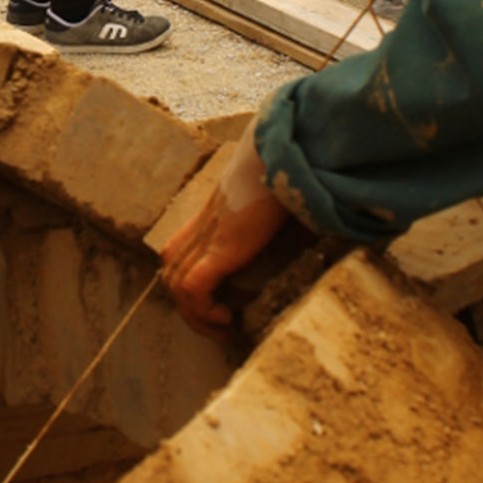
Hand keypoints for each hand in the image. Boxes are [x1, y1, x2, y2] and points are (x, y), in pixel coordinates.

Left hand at [161, 133, 289, 336]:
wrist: (279, 154)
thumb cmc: (283, 170)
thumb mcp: (273, 193)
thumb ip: (276, 206)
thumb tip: (310, 217)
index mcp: (211, 214)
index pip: (176, 252)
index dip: (187, 282)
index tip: (216, 303)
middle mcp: (202, 227)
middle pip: (172, 273)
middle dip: (190, 307)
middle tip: (220, 326)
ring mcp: (207, 237)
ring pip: (177, 286)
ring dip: (196, 317)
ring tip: (224, 329)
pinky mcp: (219, 247)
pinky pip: (193, 288)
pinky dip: (203, 310)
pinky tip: (228, 318)